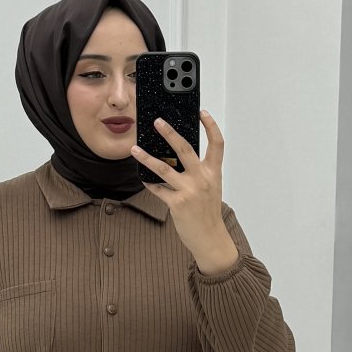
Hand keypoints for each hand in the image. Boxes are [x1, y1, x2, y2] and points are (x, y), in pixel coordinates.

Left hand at [130, 110, 239, 274]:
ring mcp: (189, 191)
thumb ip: (199, 172)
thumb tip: (178, 158)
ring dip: (147, 158)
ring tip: (135, 149)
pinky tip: (143, 178)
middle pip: (184, 149)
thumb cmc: (208, 213)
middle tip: (157, 121)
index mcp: (213, 173)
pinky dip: (150, 183)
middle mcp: (202, 179)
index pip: (217, 144)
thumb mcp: (211, 188)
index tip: (201, 112)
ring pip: (164, 169)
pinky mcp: (177, 204)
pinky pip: (158, 189)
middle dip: (169, 133)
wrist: (210, 238)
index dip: (210, 126)